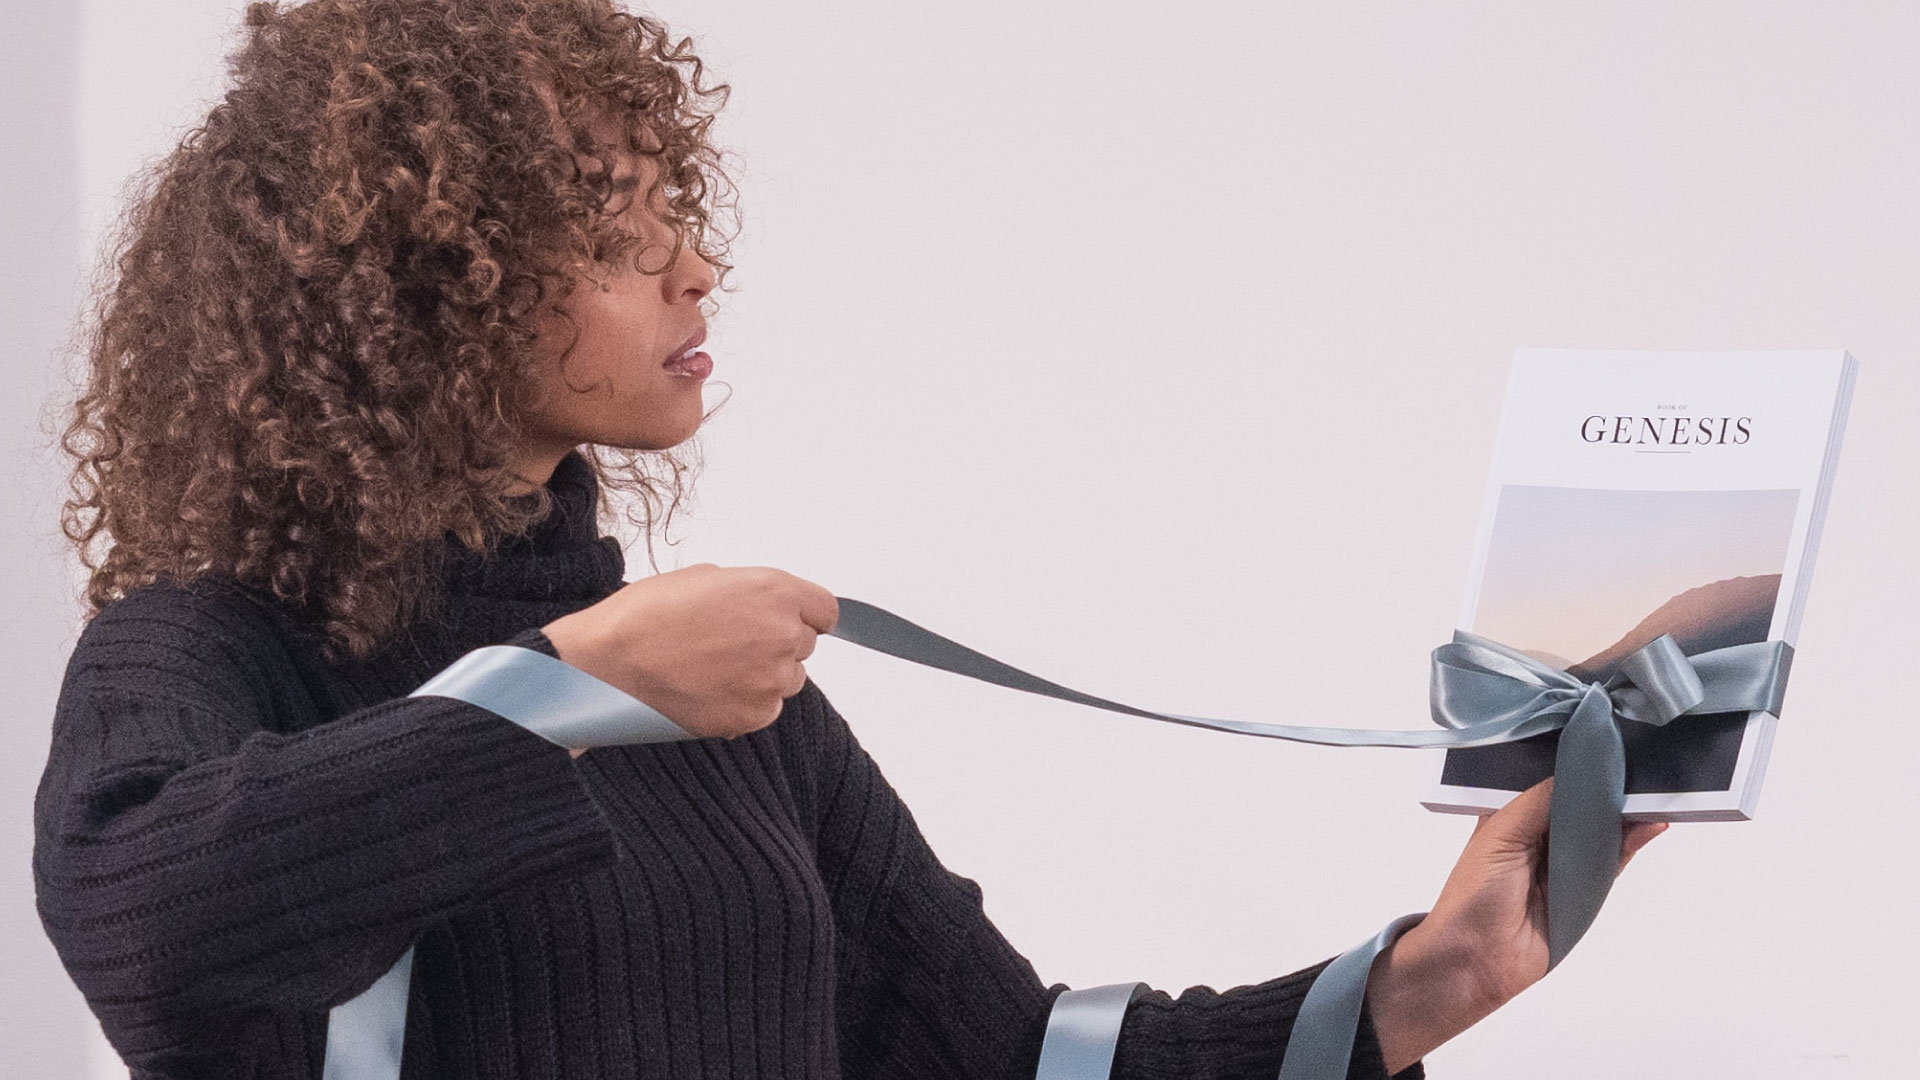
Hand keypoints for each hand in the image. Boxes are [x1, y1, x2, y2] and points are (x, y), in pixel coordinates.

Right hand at [542, 563, 838, 747]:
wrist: (607, 665)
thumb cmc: (644, 616)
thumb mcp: (704, 577)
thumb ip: (750, 591)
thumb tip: (765, 606)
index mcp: (774, 591)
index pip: (825, 610)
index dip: (805, 615)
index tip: (788, 620)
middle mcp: (782, 634)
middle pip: (805, 644)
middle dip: (777, 642)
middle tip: (732, 643)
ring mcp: (771, 679)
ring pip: (788, 679)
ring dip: (763, 674)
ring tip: (714, 668)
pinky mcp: (754, 715)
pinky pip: (766, 708)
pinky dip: (746, 702)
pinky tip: (708, 690)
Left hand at [1363, 778, 1666, 1073]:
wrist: (1476, 958)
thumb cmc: (1472, 893)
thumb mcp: (1501, 834)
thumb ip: (1540, 802)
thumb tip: (1580, 773)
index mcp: (1511, 815)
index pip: (1550, 783)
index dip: (1574, 767)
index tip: (1603, 745)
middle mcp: (1538, 837)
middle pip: (1580, 806)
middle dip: (1605, 788)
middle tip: (1636, 764)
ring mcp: (1563, 865)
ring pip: (1601, 832)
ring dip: (1625, 814)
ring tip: (1651, 789)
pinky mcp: (1583, 893)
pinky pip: (1613, 862)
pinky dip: (1632, 843)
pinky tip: (1650, 824)